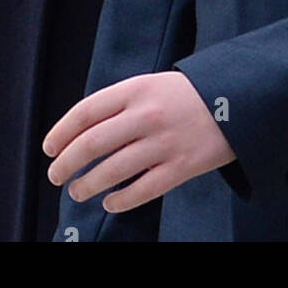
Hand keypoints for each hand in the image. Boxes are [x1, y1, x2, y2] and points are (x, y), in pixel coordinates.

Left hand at [43, 72, 235, 212]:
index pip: (86, 112)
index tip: (49, 148)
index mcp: (136, 89)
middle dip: (67, 163)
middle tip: (55, 175)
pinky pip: (142, 190)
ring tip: (77, 192)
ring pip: (113, 171)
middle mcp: (147, 115)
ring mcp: (164, 142)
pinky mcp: (181, 167)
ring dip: (88, 185)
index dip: (61, 132)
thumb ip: (120, 104)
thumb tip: (82, 133)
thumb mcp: (151, 84)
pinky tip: (110, 203)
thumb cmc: (187, 94)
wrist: (238, 99)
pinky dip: (120, 201)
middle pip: (93, 143)